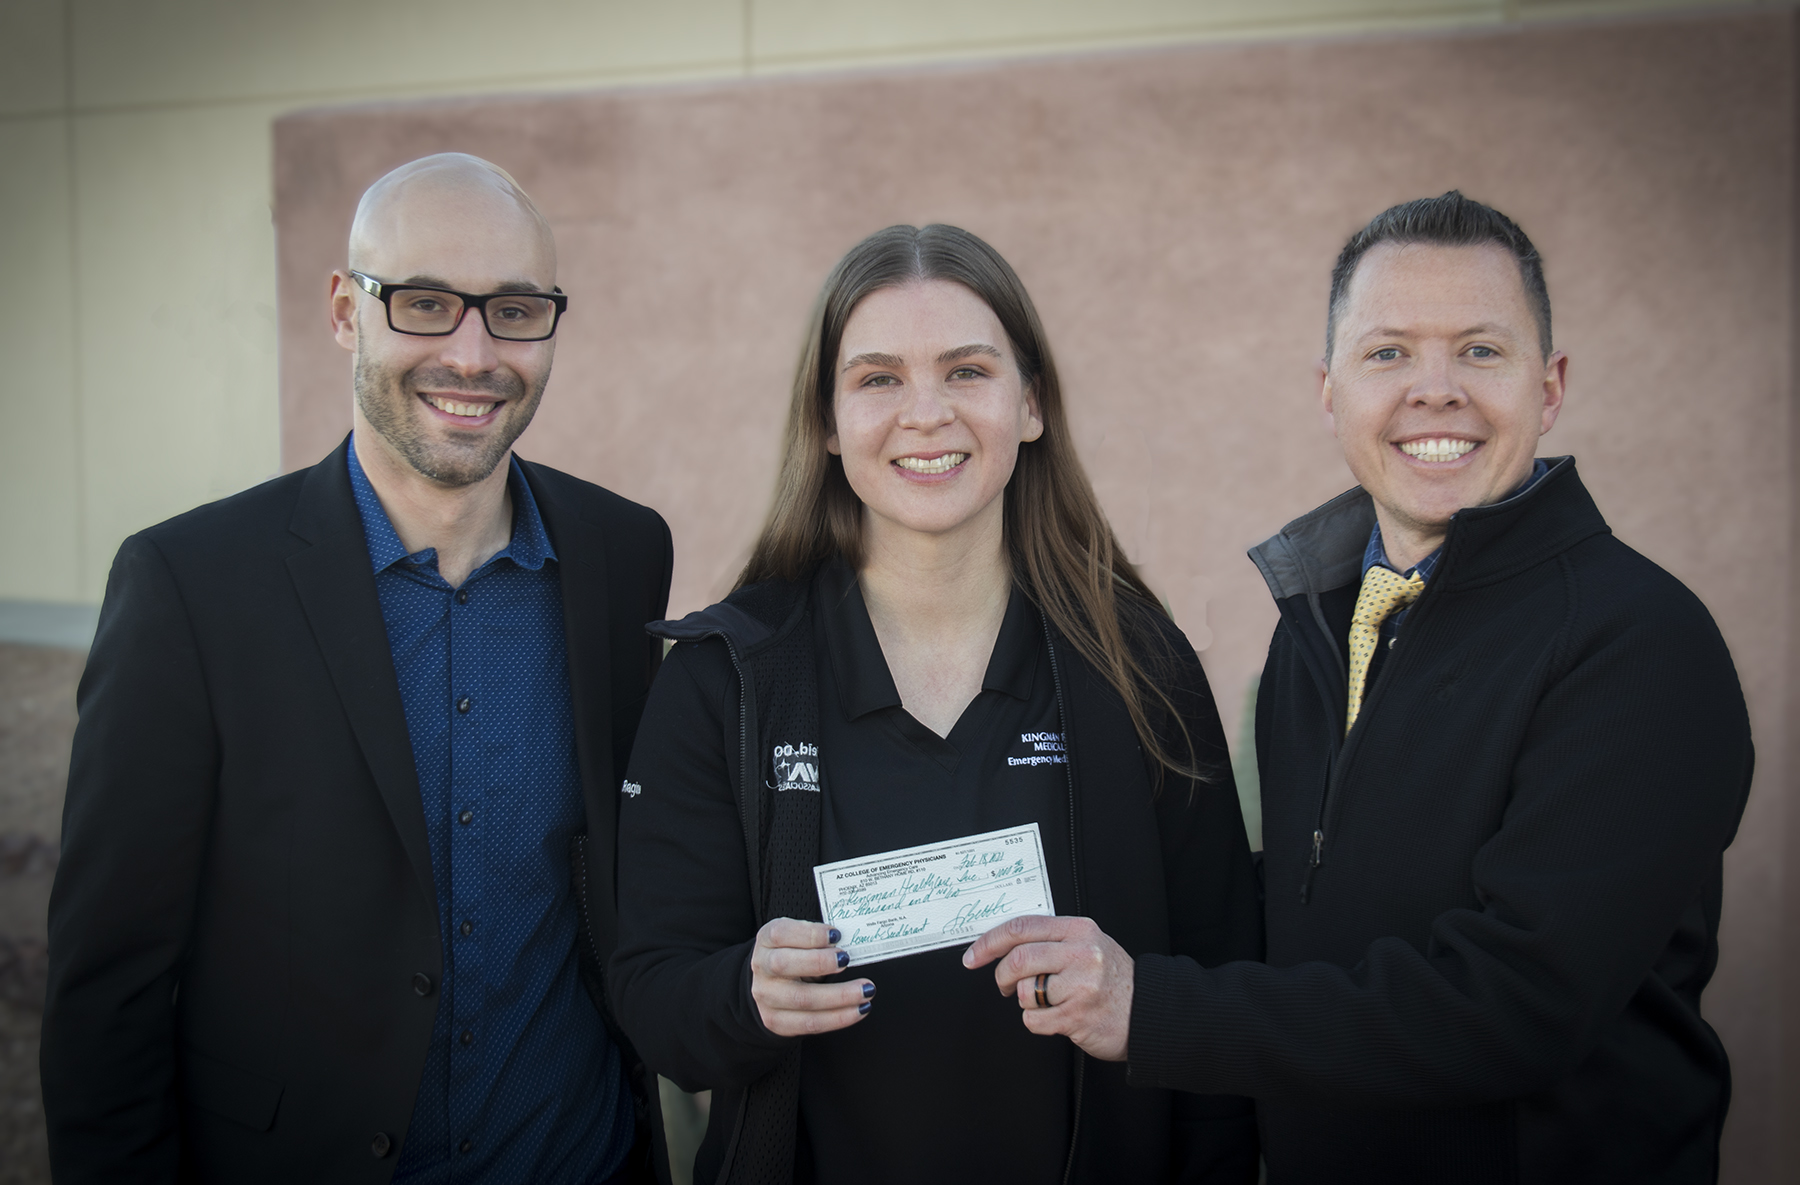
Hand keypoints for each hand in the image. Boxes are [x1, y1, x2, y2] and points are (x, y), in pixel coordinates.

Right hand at [750, 918, 875, 1036]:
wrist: (771, 985)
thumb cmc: (793, 955)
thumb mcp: (799, 938)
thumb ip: (819, 938)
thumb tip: (850, 941)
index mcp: (767, 940)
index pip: (781, 933)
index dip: (809, 934)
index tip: (836, 935)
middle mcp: (762, 967)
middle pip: (785, 964)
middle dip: (820, 962)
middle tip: (847, 960)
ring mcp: (767, 997)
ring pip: (802, 999)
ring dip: (839, 996)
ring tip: (865, 991)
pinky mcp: (777, 1021)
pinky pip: (810, 1023)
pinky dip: (838, 1018)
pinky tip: (859, 1010)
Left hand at [962, 915, 1132, 1061]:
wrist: (1148, 1013)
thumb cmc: (1113, 980)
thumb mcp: (1089, 945)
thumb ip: (1052, 939)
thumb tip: (1003, 942)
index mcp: (1080, 930)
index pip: (1022, 927)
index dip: (989, 942)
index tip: (973, 956)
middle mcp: (1081, 953)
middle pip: (1017, 959)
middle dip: (1001, 976)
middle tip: (1003, 985)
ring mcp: (1080, 985)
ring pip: (1023, 991)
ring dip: (1024, 1001)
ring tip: (1045, 1001)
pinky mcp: (1076, 1016)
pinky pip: (1033, 1019)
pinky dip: (1036, 1021)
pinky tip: (1056, 1017)